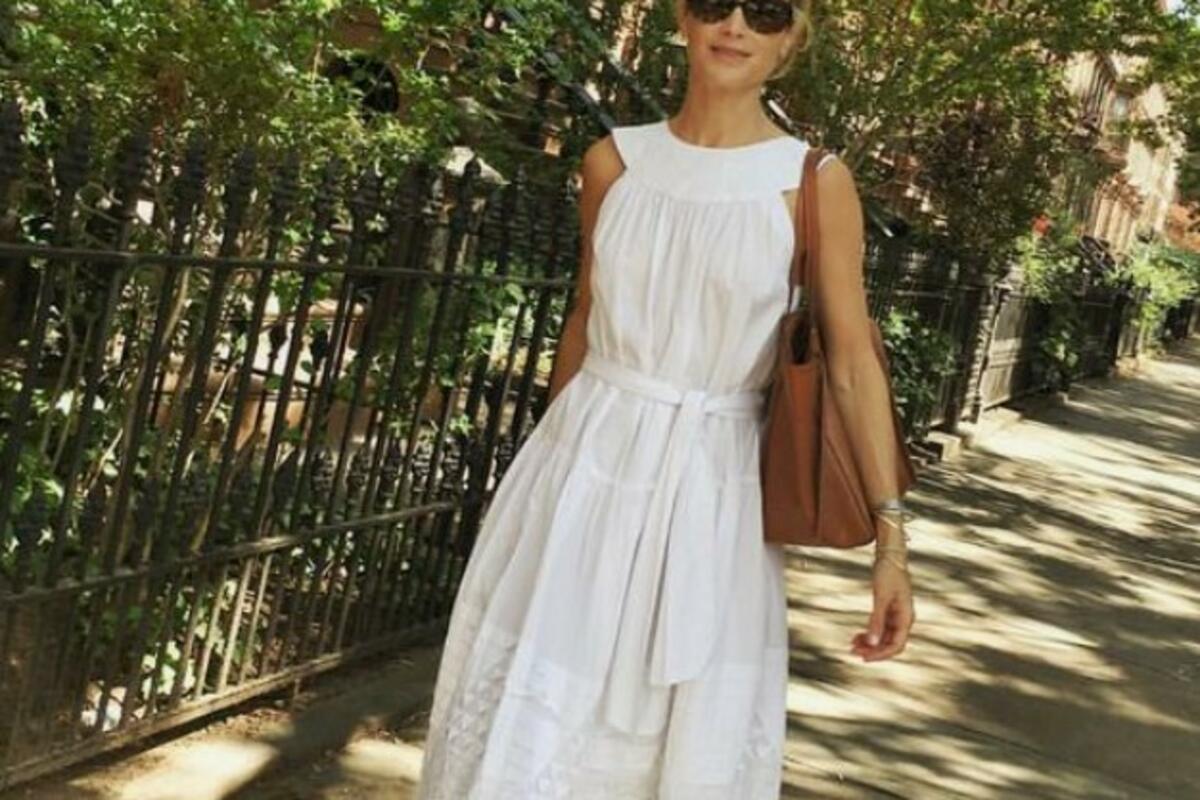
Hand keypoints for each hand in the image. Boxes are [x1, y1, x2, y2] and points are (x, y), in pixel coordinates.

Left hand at [850, 522, 914, 661]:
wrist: (890, 556)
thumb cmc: (888, 573)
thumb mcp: (880, 597)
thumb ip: (876, 620)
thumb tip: (872, 642)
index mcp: (906, 617)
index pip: (896, 645)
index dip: (881, 654)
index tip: (864, 658)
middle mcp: (903, 619)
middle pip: (890, 644)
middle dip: (872, 650)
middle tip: (853, 652)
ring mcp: (896, 616)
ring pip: (884, 637)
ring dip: (870, 643)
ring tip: (852, 645)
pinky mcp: (889, 611)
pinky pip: (880, 628)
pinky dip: (869, 633)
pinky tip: (857, 636)